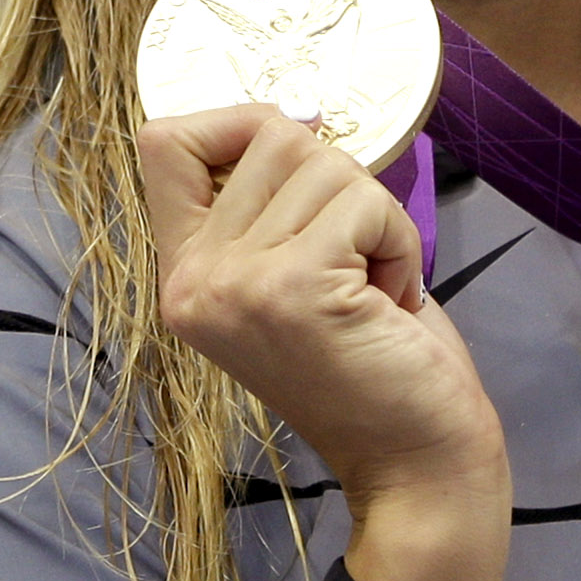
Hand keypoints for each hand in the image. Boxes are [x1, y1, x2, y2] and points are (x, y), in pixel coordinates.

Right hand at [142, 106, 508, 580]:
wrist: (416, 462)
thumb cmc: (374, 365)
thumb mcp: (294, 274)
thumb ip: (270, 206)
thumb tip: (294, 118)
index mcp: (182, 272)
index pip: (165, 140)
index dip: (240, 125)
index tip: (298, 174)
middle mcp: (191, 278)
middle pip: (269, 135)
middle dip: (340, 184)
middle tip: (354, 264)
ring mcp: (234, 284)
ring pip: (324, 164)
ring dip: (374, 217)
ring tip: (371, 289)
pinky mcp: (292, 288)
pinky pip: (363, 204)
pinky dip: (396, 241)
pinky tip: (388, 301)